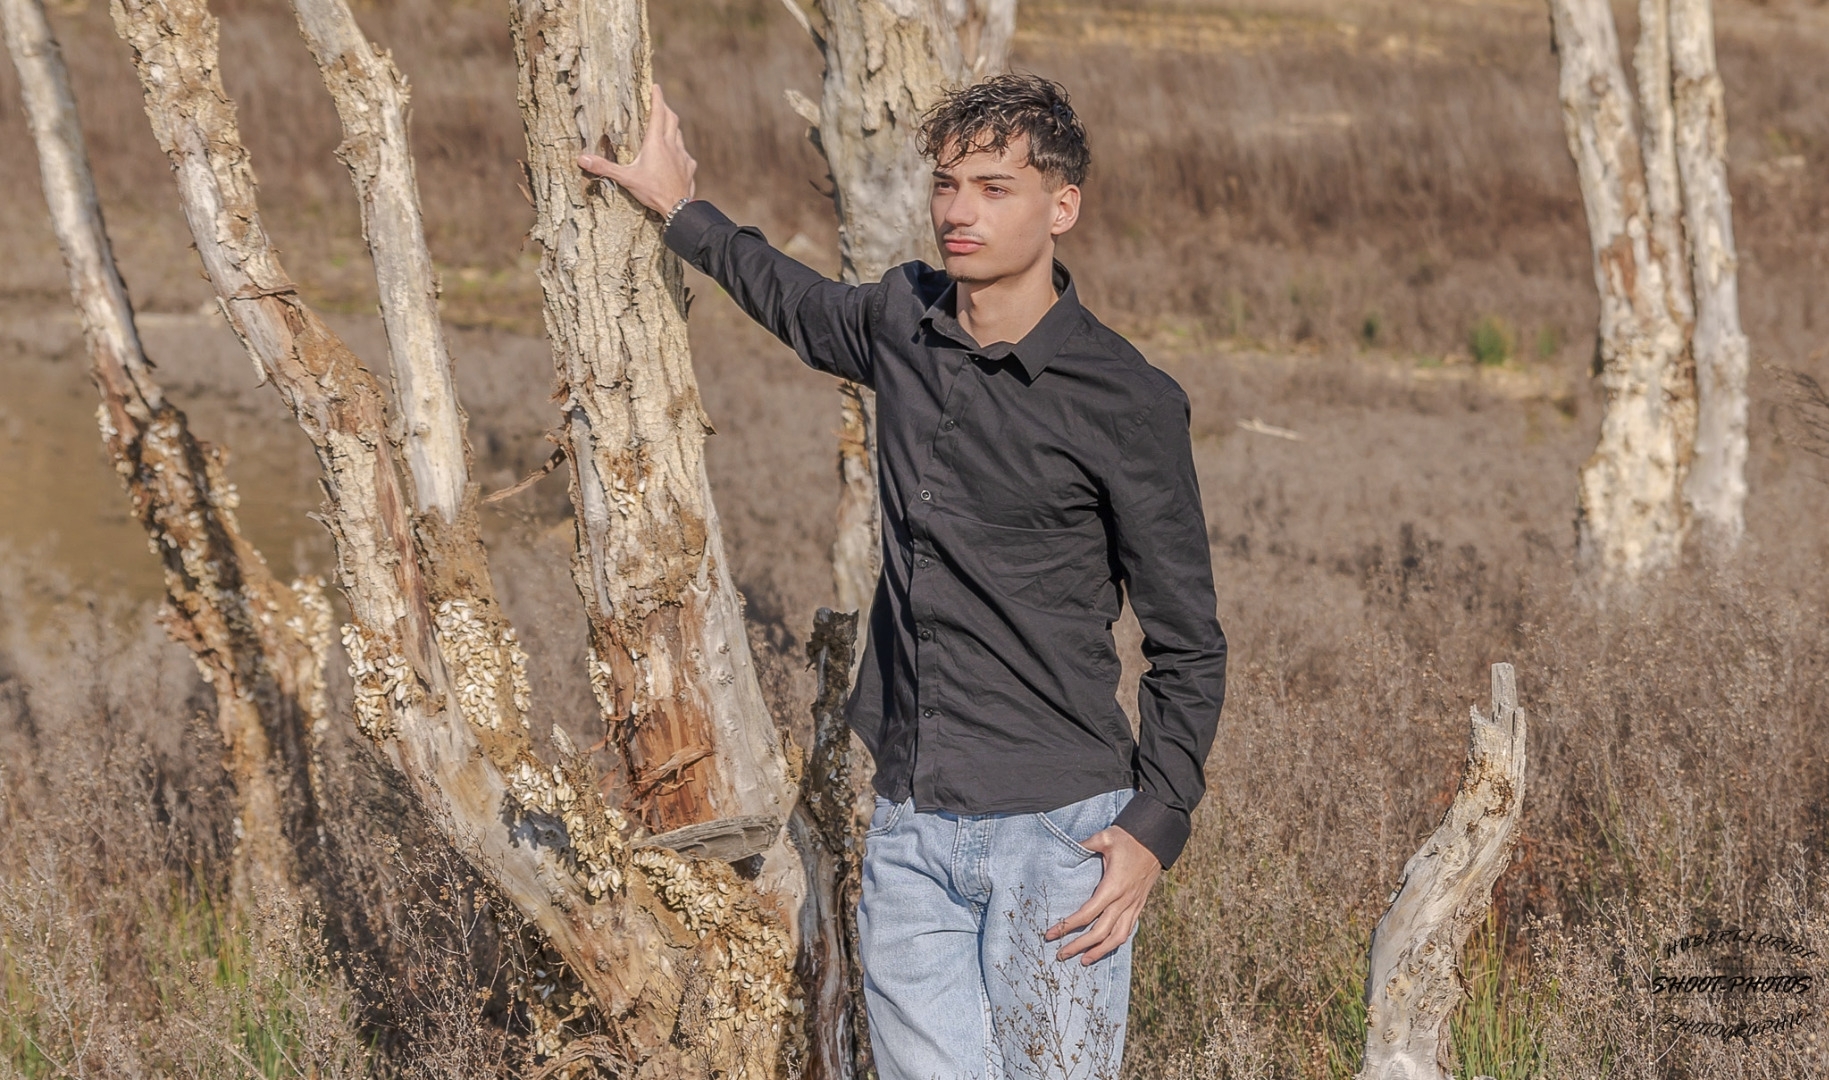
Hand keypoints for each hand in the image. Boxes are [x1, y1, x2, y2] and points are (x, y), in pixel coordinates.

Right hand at [577, 83, 696, 216]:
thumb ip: (604, 168)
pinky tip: (675, 156)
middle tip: (659, 103)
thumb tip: (581, 159)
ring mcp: (683, 156)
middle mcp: (672, 145)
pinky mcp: (689, 167)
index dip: (657, 98)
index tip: (656, 86)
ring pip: (679, 134)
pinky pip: (685, 153)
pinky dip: (679, 149)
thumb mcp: (626, 179)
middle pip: (672, 119)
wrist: (678, 208)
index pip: (658, 113)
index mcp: (656, 143)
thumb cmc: (652, 191)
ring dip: (673, 127)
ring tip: (666, 126)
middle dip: (665, 108)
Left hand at [1045, 825, 1162, 965]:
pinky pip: (1128, 930)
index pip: (1087, 913)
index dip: (1068, 925)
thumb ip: (1083, 845)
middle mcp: (1124, 900)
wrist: (1157, 840)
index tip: (1051, 933)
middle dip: (1079, 946)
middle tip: (1061, 954)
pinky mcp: (1139, 905)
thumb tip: (1064, 848)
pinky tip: (1105, 947)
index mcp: (1113, 886)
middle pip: (1100, 932)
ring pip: (1118, 937)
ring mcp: (1134, 905)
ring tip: (1084, 960)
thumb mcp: (1104, 837)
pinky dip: (1115, 942)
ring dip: (1100, 951)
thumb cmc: (1129, 838)